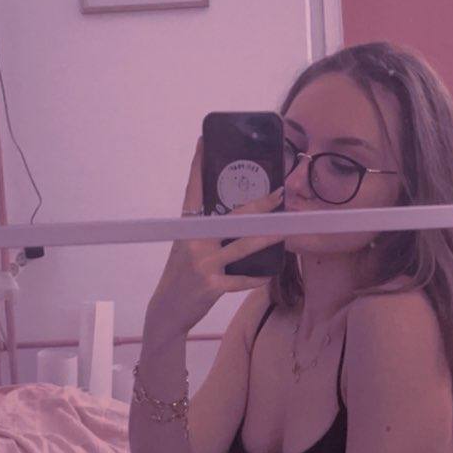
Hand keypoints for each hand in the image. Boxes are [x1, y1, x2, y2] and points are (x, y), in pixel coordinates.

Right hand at [147, 135, 284, 338]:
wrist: (167, 311)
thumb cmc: (182, 276)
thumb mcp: (187, 249)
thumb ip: (207, 233)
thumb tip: (236, 216)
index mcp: (186, 229)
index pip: (192, 191)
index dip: (198, 165)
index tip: (203, 141)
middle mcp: (193, 242)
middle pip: (230, 217)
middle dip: (257, 204)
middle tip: (278, 191)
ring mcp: (202, 264)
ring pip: (241, 246)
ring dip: (266, 236)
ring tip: (284, 227)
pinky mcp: (211, 286)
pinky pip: (240, 280)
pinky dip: (255, 278)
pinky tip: (269, 273)